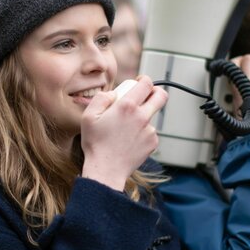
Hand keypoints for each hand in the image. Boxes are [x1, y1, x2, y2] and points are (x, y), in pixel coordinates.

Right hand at [80, 75, 167, 190]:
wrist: (106, 170)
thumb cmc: (96, 144)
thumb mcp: (88, 116)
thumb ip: (102, 98)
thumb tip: (115, 94)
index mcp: (127, 106)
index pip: (146, 84)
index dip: (144, 80)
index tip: (139, 83)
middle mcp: (142, 117)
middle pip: (161, 96)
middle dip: (155, 92)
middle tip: (146, 95)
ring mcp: (149, 131)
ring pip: (152, 116)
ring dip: (143, 117)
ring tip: (125, 129)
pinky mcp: (152, 143)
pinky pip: (150, 131)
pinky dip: (142, 132)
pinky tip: (129, 140)